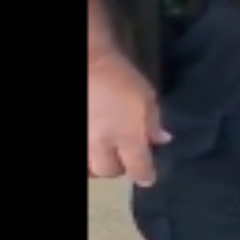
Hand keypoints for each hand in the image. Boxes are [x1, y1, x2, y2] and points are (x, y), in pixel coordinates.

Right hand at [87, 47, 170, 186]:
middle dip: (118, 168)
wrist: (87, 62)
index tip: (148, 177)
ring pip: (89, 167)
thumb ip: (153, 122)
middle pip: (109, 171)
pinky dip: (88, 153)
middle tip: (124, 158)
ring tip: (106, 153)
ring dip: (99, 163)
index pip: (138, 168)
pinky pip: (83, 152)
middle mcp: (102, 145)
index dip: (145, 175)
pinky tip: (93, 144)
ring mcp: (84, 141)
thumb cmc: (121, 76)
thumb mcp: (146, 96)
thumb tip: (161, 140)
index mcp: (126, 136)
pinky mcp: (77, 136)